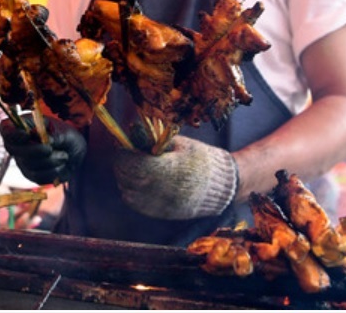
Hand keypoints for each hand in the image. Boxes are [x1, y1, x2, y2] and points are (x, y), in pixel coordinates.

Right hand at [0, 114, 85, 184]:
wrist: (76, 153)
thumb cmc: (66, 136)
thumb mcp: (64, 131)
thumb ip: (53, 135)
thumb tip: (44, 140)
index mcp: (23, 126)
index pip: (6, 129)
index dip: (12, 133)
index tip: (26, 135)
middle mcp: (18, 144)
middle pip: (13, 149)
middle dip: (33, 150)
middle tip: (50, 149)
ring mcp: (23, 161)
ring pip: (29, 164)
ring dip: (51, 160)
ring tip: (64, 155)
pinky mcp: (31, 175)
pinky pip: (38, 176)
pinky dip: (54, 171)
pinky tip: (61, 165)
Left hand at [113, 135, 237, 219]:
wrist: (223, 187)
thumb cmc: (202, 159)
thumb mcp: (181, 143)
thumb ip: (155, 140)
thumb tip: (132, 132)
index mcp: (167, 168)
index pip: (131, 163)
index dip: (123, 153)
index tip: (123, 146)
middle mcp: (161, 189)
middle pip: (126, 177)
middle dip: (122, 164)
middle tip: (125, 155)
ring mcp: (161, 203)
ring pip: (127, 192)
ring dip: (124, 178)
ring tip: (133, 168)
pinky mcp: (162, 213)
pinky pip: (136, 204)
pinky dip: (131, 192)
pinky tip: (138, 182)